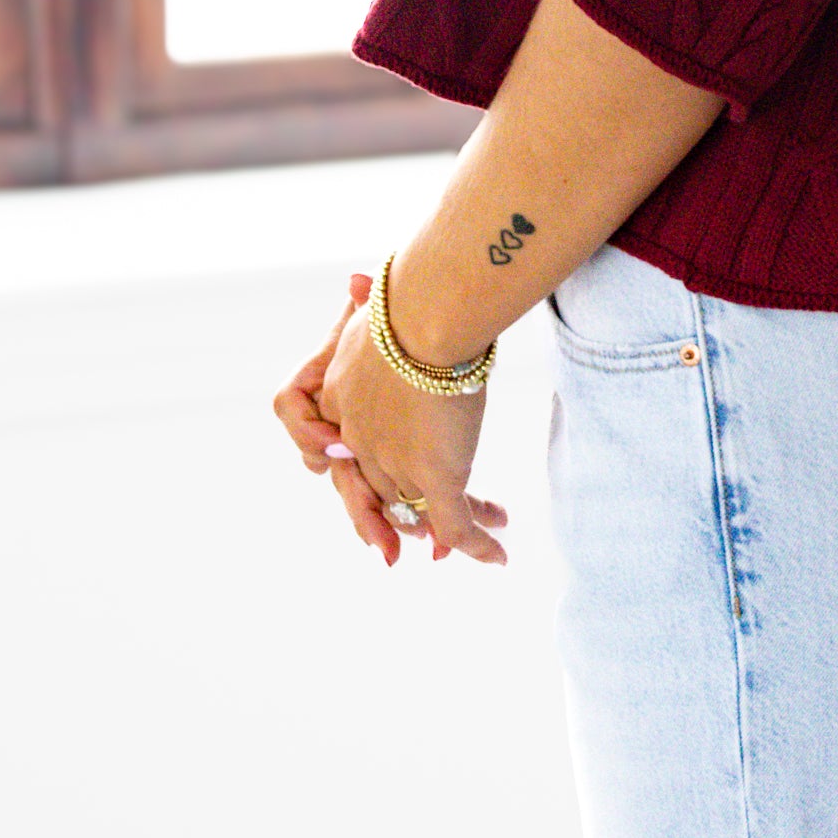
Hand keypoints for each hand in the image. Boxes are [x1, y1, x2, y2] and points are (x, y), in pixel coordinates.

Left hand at [272, 274, 508, 567]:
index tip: (394, 477)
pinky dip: (477, 545)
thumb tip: (355, 281)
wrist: (427, 313)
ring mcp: (396, 463)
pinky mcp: (434, 475)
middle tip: (424, 534)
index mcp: (338, 401)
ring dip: (458, 526)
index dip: (372, 472)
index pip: (346, 453)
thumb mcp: (371, 305)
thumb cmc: (405, 296)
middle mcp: (359, 442)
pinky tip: (499, 556)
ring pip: (423, 513)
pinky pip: (455, 526)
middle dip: (409, 515)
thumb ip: (363, 303)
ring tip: (491, 522)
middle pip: (382, 493)